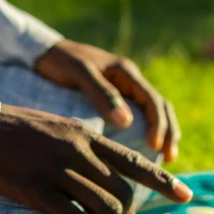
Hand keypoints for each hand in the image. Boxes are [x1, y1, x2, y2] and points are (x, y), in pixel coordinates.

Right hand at [0, 79, 192, 213]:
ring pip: (103, 209)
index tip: (185, 195)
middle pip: (121, 193)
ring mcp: (59, 170)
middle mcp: (79, 151)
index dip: (162, 180)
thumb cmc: (9, 130)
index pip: (133, 161)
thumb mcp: (54, 128)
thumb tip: (97, 168)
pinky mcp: (37, 189)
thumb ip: (79, 146)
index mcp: (85, 135)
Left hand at [34, 39, 179, 161]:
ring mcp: (122, 90)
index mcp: (126, 72)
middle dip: (168, 132)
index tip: (156, 146)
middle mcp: (129, 81)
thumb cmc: (60, 61)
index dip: (158, 124)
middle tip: (170, 158)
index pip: (153, 100)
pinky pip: (135, 117)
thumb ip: (102, 94)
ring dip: (162, 133)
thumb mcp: (80, 73)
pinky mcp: (112, 100)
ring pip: (151, 113)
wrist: (43, 53)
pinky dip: (144, 133)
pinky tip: (140, 153)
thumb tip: (127, 122)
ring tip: (164, 159)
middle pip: (159, 107)